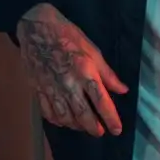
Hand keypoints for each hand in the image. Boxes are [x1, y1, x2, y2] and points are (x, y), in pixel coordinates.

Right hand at [17, 3, 127, 137]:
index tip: (117, 129)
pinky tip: (64, 121)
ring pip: (65, 117)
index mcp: (85, 72)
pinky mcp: (38, 89)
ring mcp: (52, 89)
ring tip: (84, 127)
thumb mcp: (93, 50)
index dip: (111, 118)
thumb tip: (123, 90)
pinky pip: (48, 112)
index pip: (102, 101)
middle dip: (94, 128)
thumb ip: (107, 74)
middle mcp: (69, 85)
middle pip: (83, 114)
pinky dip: (57, 120)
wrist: (36, 28)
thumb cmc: (68, 36)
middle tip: (100, 132)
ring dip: (76, 126)